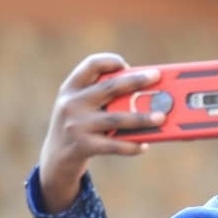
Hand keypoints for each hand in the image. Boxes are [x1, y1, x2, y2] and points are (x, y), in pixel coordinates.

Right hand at [37, 52, 165, 212]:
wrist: (56, 157)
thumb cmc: (81, 124)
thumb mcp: (82, 105)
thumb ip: (104, 95)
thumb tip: (147, 95)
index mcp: (72, 88)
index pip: (90, 65)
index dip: (109, 61)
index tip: (126, 64)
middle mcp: (72, 103)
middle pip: (109, 88)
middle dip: (135, 81)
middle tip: (156, 76)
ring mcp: (77, 125)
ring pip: (116, 119)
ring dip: (141, 118)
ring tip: (161, 117)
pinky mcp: (84, 146)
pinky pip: (113, 145)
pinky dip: (131, 146)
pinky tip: (144, 146)